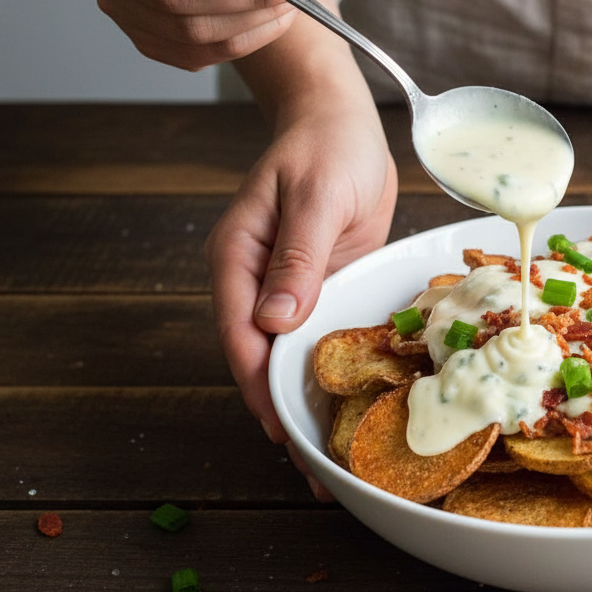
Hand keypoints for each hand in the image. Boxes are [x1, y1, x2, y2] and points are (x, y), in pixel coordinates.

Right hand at [204, 104, 397, 499]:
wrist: (342, 120)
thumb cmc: (326, 148)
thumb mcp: (316, 199)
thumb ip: (297, 259)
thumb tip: (273, 320)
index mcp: (237, 260)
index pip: (241, 335)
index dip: (260, 386)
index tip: (282, 430)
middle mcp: (255, 282)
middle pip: (262, 359)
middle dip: (284, 412)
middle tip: (316, 470)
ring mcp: (286, 289)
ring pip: (290, 357)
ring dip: (309, 402)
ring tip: (336, 458)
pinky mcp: (317, 289)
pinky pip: (320, 339)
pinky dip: (332, 373)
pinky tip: (354, 408)